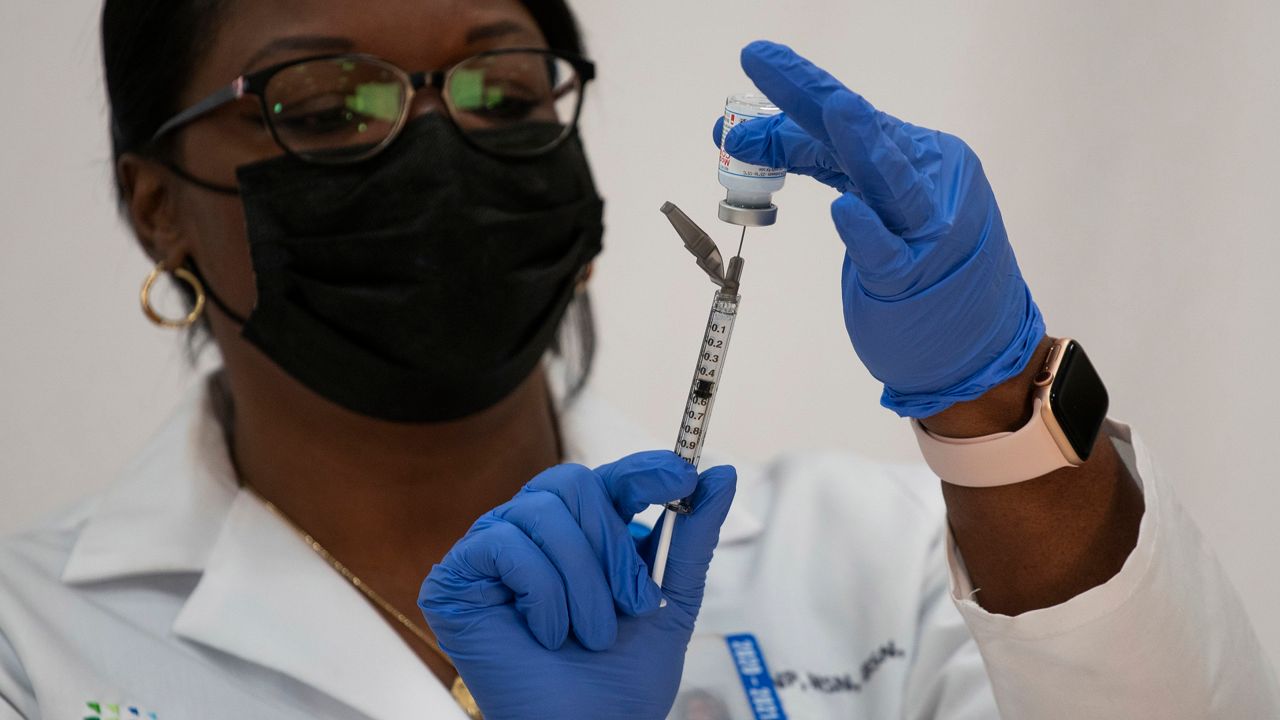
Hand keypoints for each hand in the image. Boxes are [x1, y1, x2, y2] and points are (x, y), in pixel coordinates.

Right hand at [418, 451, 736, 719]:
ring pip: (541, 512)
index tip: (683, 478)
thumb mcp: (669, 599)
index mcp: (581, 533)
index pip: (608, 477)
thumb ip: (692, 536)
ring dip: (581, 582)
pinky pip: (504, 544)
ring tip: (590, 633)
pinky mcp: (455, 577)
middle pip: (572, 483)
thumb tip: (722, 475)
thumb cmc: (620, 680)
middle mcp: (533, 534)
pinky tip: (548, 633)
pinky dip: (541, 592)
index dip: (644, 469)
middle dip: (612, 547)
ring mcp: (491, 551)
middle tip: (633, 602)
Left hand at [716, 41, 1044, 417]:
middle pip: (861, 130)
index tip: (742, 88)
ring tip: (838, 111)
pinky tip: (845, 212)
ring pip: (889, 178)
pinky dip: (865, 231)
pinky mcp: (918, 279)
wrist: (980, 345)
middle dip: (808, 92)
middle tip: (758, 58)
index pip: (842, 126)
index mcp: (915, 156)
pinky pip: (887, 252)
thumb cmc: (920, 271)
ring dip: (862, 144)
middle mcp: (928, 181)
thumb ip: (819, 165)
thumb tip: (746, 139)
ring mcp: (928, 229)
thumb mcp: (868, 203)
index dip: (785, 109)